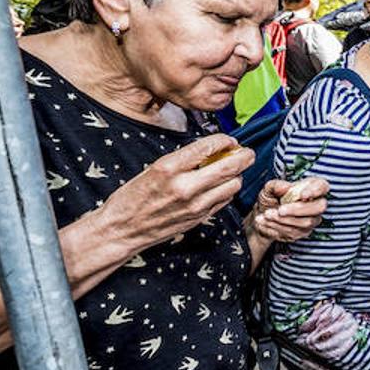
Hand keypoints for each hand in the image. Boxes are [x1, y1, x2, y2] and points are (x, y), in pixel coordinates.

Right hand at [96, 133, 253, 252]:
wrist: (122, 229)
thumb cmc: (133, 197)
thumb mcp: (153, 169)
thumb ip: (183, 160)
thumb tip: (210, 150)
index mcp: (169, 168)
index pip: (208, 147)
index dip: (225, 140)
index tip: (229, 140)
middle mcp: (185, 186)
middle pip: (229, 166)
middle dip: (244, 156)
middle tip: (247, 153)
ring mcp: (195, 204)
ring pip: (233, 185)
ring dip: (237, 175)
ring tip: (232, 170)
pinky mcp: (200, 218)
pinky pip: (225, 200)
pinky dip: (228, 190)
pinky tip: (222, 186)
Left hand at [249, 177, 328, 242]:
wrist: (264, 217)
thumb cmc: (271, 199)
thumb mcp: (268, 189)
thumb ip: (276, 185)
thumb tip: (286, 187)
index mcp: (310, 187)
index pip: (322, 186)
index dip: (315, 190)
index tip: (302, 195)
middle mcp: (315, 203)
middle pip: (319, 207)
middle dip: (298, 209)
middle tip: (280, 210)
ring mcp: (312, 219)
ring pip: (306, 222)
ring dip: (283, 220)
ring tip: (267, 214)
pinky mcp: (304, 232)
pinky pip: (295, 232)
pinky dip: (278, 227)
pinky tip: (266, 222)